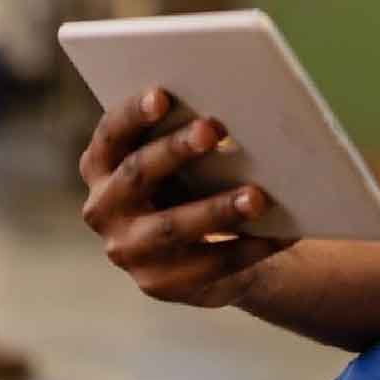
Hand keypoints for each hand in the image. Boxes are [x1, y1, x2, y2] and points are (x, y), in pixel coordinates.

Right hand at [80, 87, 294, 307]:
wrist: (200, 251)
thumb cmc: (190, 183)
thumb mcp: (177, 160)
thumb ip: (186, 137)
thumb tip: (232, 110)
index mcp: (101, 165)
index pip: (111, 134)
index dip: (133, 114)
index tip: (162, 95)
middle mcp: (103, 208)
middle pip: (137, 174)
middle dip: (175, 150)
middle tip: (214, 128)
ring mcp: (127, 251)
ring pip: (172, 227)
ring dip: (217, 209)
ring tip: (258, 196)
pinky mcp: (159, 284)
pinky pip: (206, 264)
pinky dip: (246, 248)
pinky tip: (278, 233)